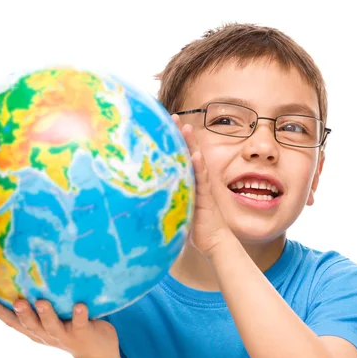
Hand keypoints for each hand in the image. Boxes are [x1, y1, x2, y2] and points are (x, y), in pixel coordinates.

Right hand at [0, 298, 119, 357]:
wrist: (98, 354)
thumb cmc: (71, 329)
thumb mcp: (51, 322)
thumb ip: (39, 307)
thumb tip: (25, 278)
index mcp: (36, 332)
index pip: (14, 323)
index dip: (0, 313)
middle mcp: (47, 335)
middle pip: (31, 326)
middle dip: (23, 314)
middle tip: (17, 301)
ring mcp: (65, 335)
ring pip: (53, 326)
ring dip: (46, 315)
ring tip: (42, 302)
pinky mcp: (84, 333)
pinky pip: (80, 324)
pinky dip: (79, 315)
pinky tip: (80, 305)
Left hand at [172, 114, 232, 256]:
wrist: (214, 241)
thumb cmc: (195, 228)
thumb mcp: (176, 210)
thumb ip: (165, 200)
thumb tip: (142, 197)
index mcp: (188, 183)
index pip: (179, 157)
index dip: (172, 141)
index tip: (161, 125)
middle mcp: (196, 182)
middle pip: (187, 153)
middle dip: (180, 134)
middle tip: (171, 116)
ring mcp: (202, 188)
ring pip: (196, 162)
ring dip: (191, 144)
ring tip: (185, 127)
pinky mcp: (206, 198)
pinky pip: (203, 181)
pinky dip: (199, 167)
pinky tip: (196, 155)